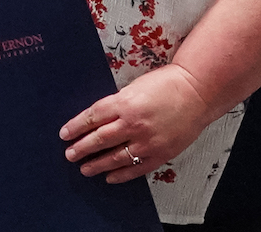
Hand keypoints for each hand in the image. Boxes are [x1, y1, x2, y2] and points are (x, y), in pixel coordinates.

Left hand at [61, 63, 214, 182]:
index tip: (64, 134)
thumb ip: (116, 104)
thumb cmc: (165, 84)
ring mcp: (147, 141)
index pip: (92, 118)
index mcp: (123, 103)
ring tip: (84, 168)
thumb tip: (98, 120)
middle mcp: (133, 123)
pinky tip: (109, 177)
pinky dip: (121, 174)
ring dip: (97, 164)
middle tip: (69, 154)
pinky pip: (137, 168)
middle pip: (100, 139)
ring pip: (116, 157)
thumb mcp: (133, 88)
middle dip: (81, 148)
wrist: (197, 92)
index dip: (76, 127)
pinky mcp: (161, 153)